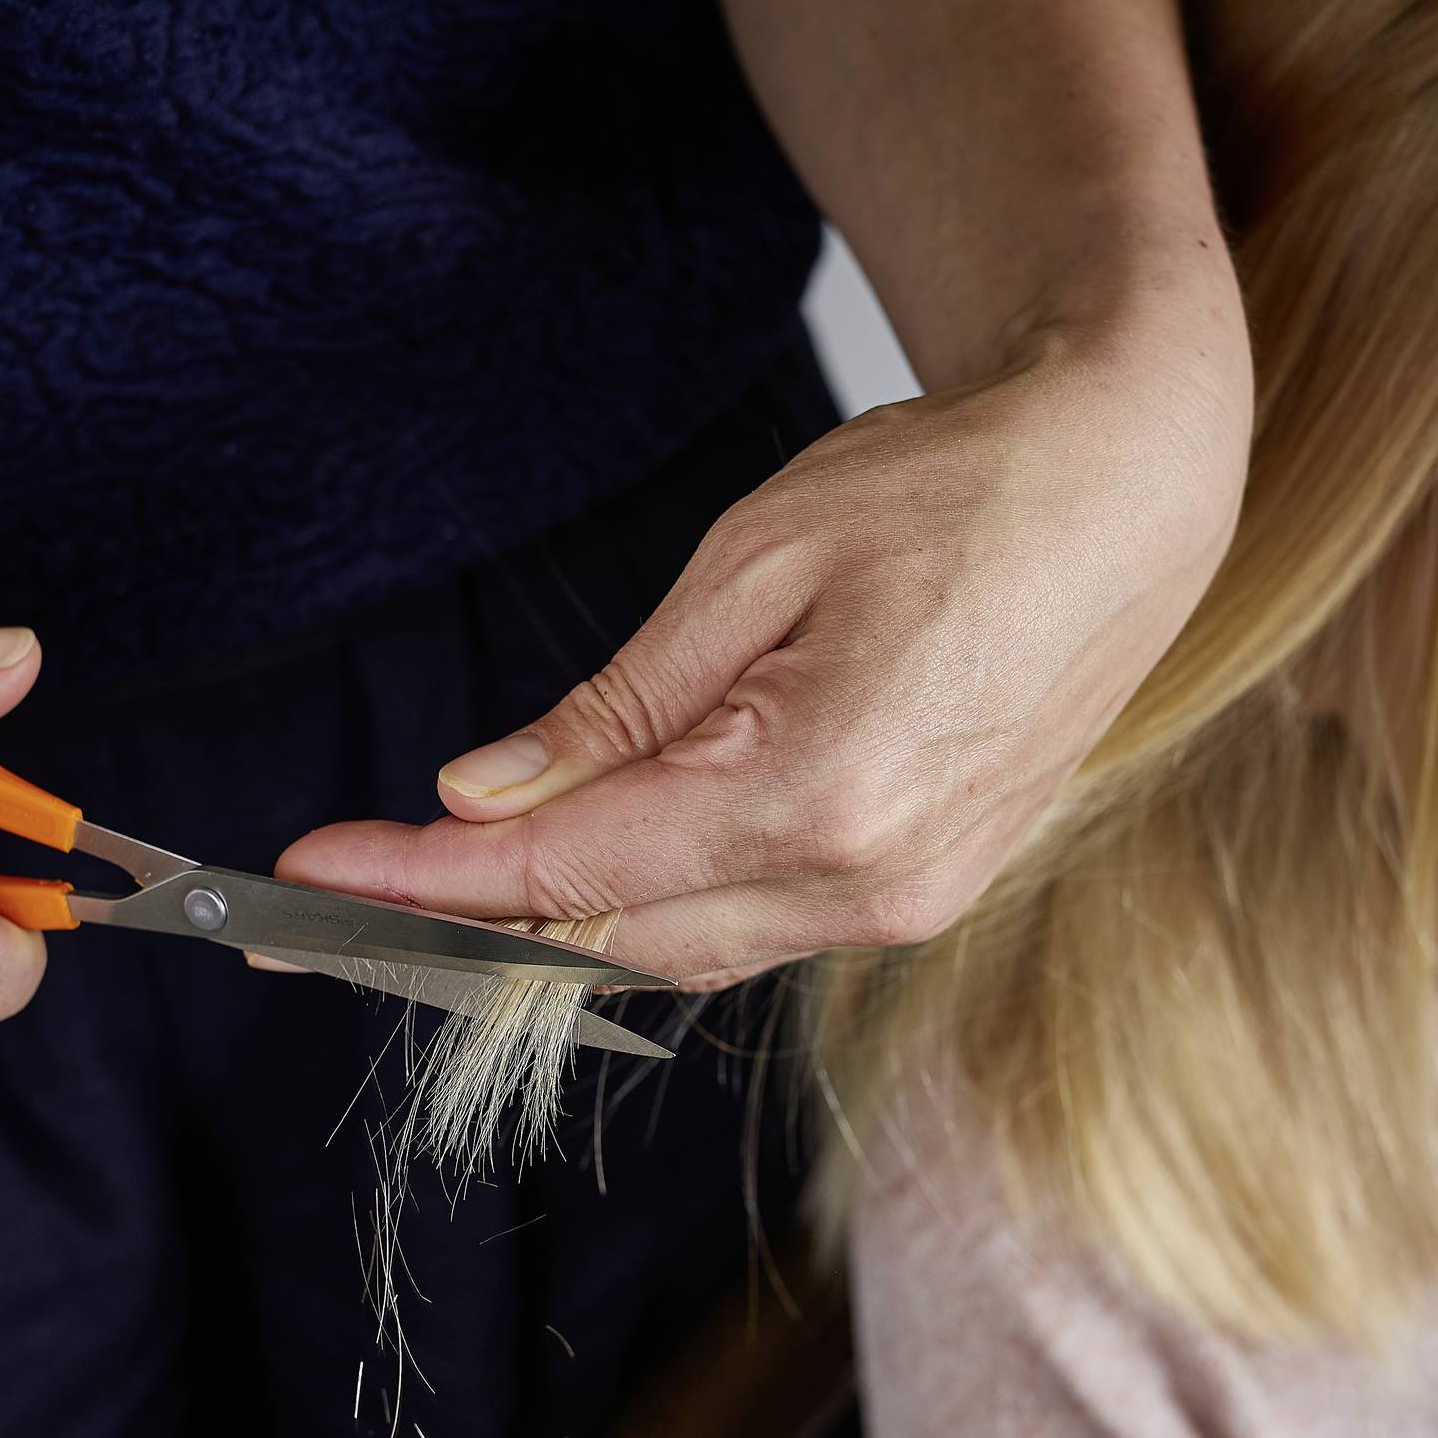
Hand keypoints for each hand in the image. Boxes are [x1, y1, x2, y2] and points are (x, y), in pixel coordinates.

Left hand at [272, 323, 1247, 989]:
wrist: (1132, 492)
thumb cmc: (959, 489)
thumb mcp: (756, 559)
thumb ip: (617, 704)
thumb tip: (486, 795)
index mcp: (821, 792)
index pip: (568, 869)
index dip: (421, 879)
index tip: (305, 876)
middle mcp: (869, 884)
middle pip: (612, 940)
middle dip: (461, 919)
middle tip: (332, 891)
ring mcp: (907, 904)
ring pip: (677, 949)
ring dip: (555, 917)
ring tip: (431, 876)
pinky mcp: (924, 894)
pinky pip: (748, 925)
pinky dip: (652, 899)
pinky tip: (581, 856)